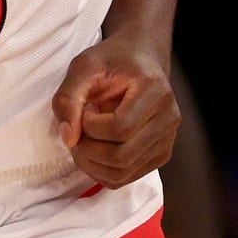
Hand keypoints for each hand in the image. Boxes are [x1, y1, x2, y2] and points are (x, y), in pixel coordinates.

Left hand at [51, 36, 179, 186]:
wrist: (142, 60)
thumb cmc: (113, 60)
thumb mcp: (84, 66)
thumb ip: (69, 97)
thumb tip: (68, 138)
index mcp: (156, 93)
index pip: (120, 129)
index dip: (90, 127)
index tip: (83, 110)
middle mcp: (169, 120)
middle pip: (122, 157)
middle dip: (87, 149)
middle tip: (76, 130)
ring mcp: (167, 141)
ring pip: (122, 173)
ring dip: (91, 162)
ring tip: (84, 138)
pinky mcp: (160, 155)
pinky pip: (126, 177)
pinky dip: (101, 170)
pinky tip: (95, 147)